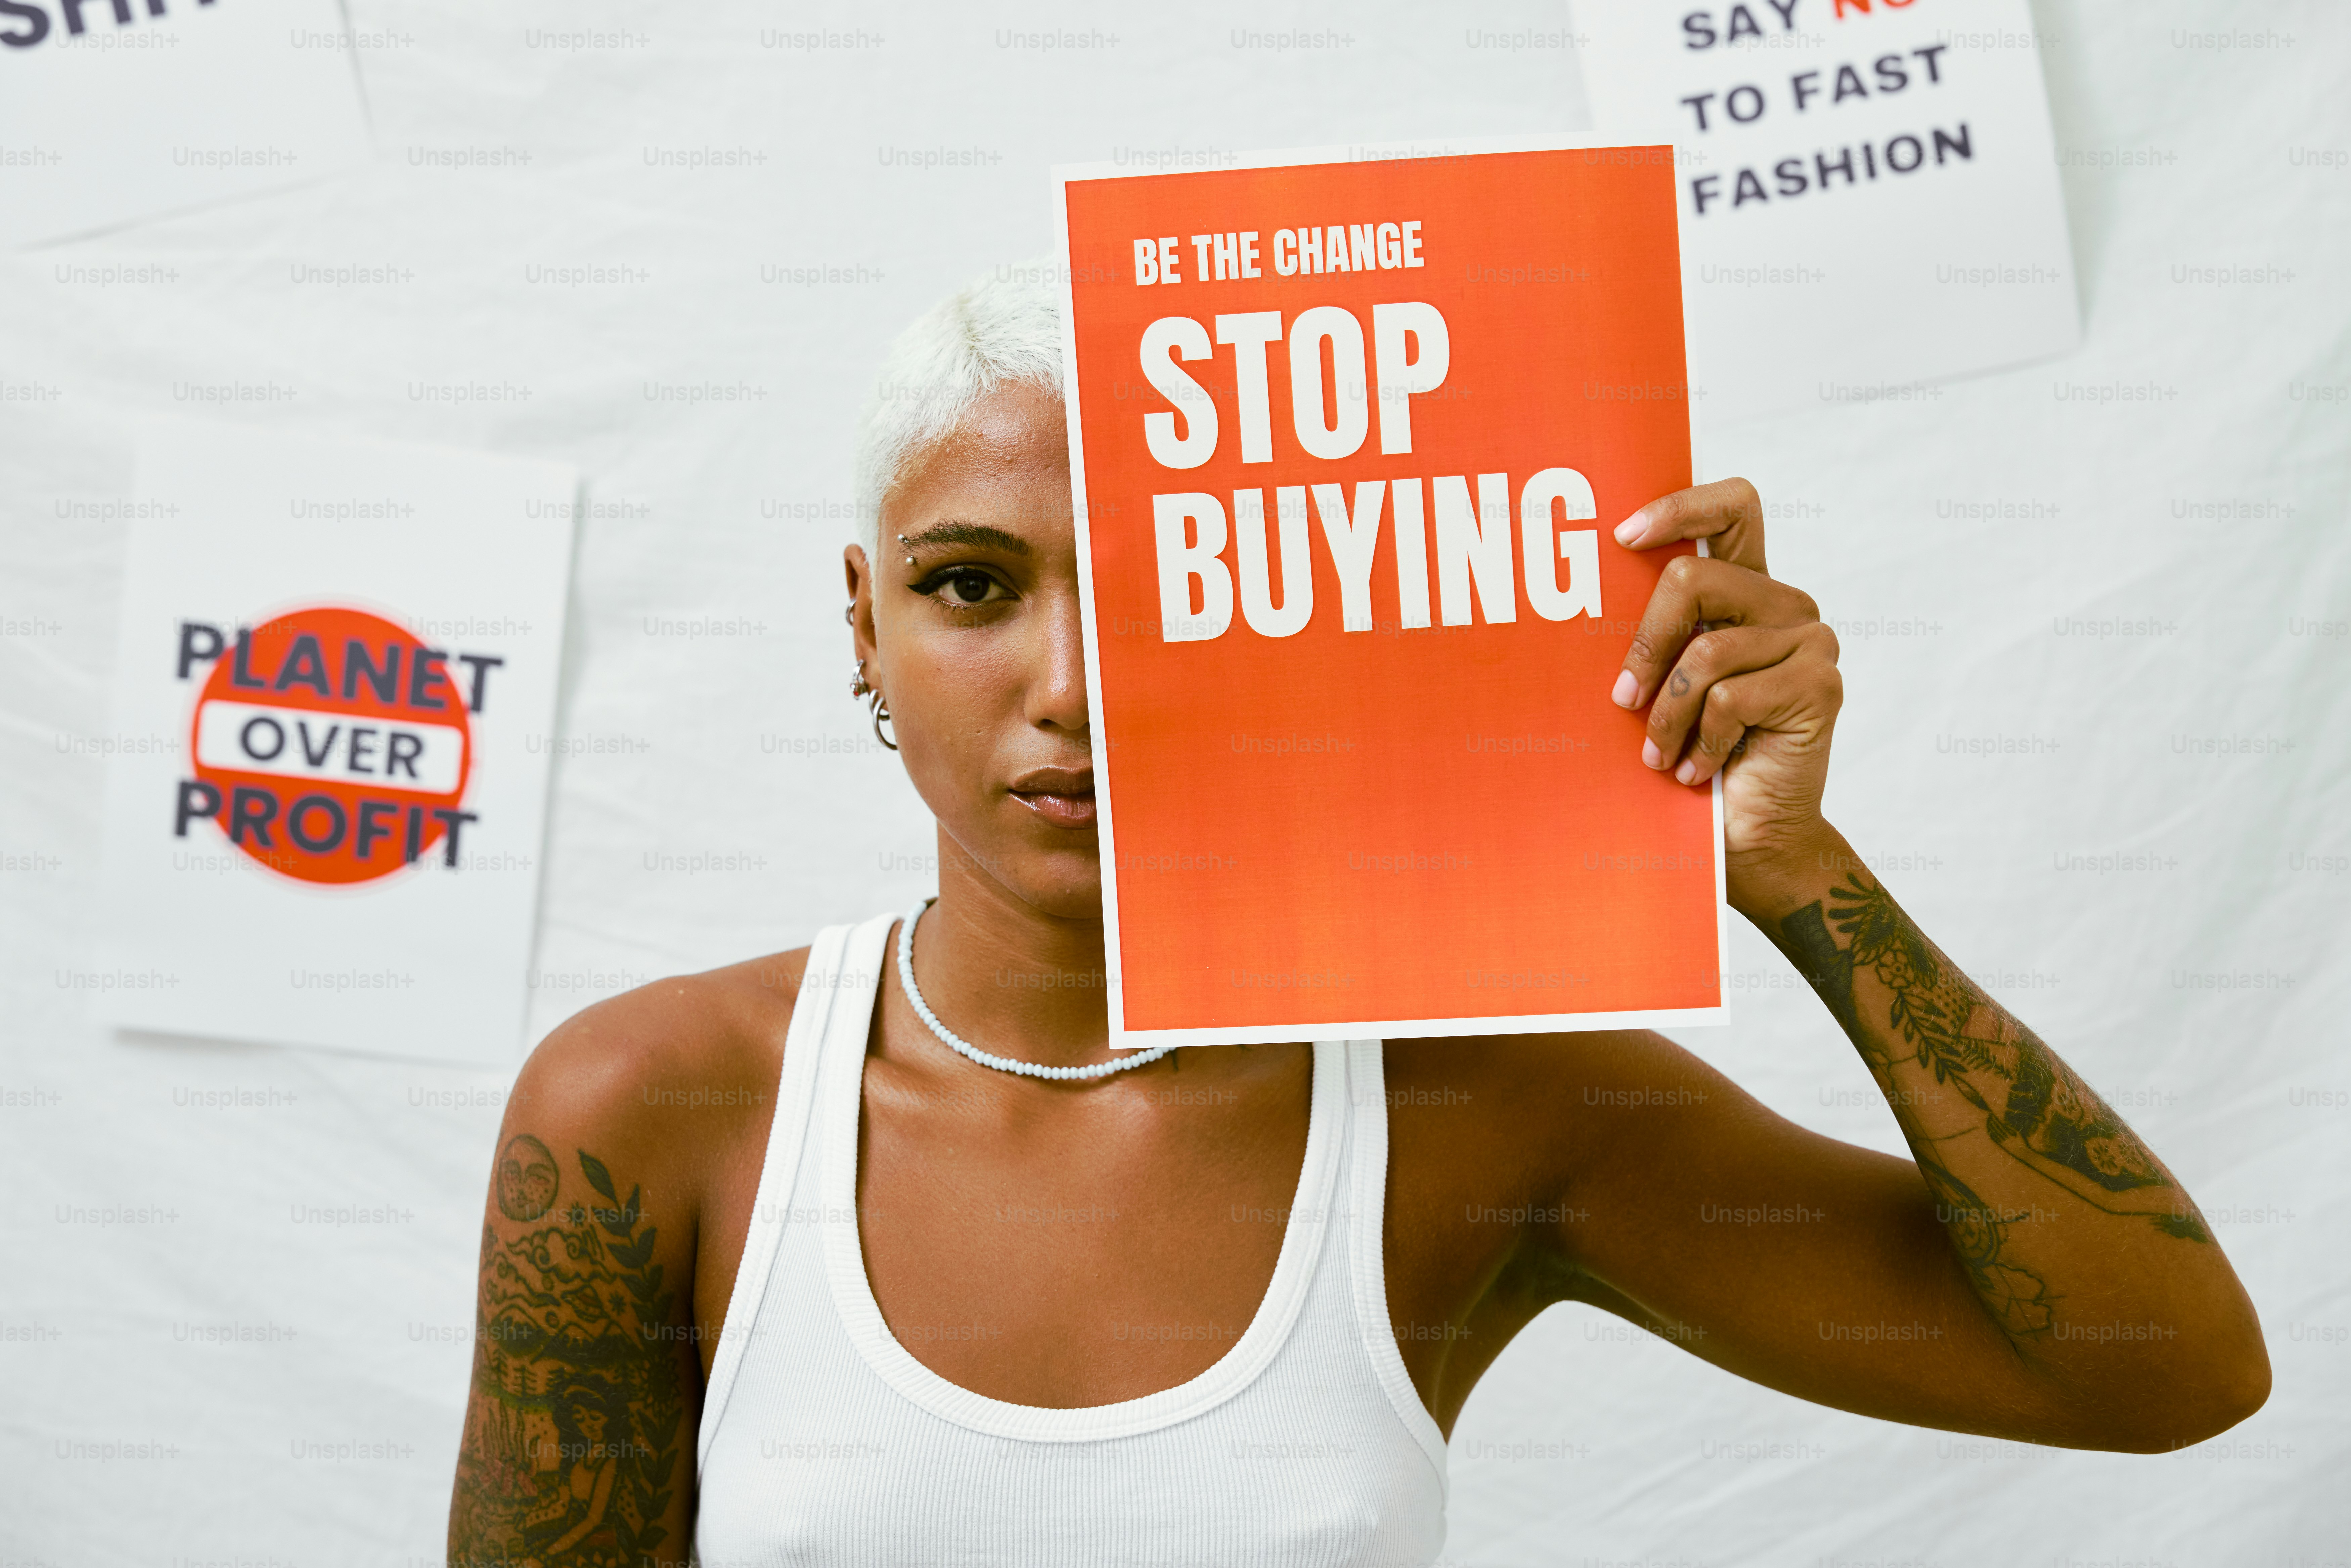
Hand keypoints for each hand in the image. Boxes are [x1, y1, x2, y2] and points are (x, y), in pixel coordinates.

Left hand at [1609, 478, 1840, 894]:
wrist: (1748, 836)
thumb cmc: (1693, 754)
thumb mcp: (1664, 683)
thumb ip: (1657, 635)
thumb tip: (1581, 600)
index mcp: (1748, 590)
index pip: (1733, 507)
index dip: (1679, 506)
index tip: (1622, 538)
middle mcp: (1786, 605)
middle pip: (1694, 577)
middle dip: (1644, 644)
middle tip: (1623, 699)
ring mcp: (1811, 642)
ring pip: (1707, 651)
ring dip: (1667, 713)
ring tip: (1660, 754)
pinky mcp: (1819, 686)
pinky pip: (1731, 698)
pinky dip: (1700, 743)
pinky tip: (1696, 770)